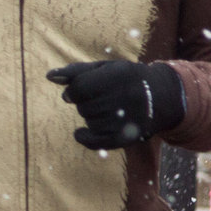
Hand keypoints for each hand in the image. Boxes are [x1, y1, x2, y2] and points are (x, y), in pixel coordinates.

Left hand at [47, 59, 184, 150]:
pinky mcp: (126, 138)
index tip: (76, 91)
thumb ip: (76, 71)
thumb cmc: (125, 78)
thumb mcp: (105, 68)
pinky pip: (95, 142)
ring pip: (90, 122)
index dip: (73, 91)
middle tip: (98, 99)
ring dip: (90, 117)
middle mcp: (125, 98)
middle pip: (84, 107)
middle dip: (85, 103)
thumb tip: (49, 76)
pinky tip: (80, 132)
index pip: (80, 88)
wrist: (161, 96)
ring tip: (106, 109)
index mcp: (119, 76)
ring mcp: (127, 119)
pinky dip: (84, 138)